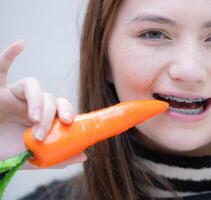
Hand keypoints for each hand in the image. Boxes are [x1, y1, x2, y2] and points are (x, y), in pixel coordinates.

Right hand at [0, 40, 86, 168]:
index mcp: (43, 118)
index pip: (62, 106)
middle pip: (49, 97)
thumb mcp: (35, 158)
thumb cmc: (7, 153)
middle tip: (43, 132)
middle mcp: (31, 104)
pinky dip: (9, 56)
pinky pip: (1, 68)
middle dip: (49, 114)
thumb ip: (58, 157)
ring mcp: (14, 96)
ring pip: (33, 84)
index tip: (68, 122)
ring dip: (36, 101)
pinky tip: (19, 44)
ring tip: (32, 119)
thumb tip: (84, 155)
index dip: (67, 110)